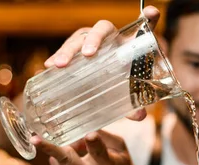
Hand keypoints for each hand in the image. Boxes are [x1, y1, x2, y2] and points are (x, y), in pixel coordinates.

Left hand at [30, 131, 142, 164]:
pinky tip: (79, 161)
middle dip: (49, 148)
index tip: (90, 135)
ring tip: (82, 150)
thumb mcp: (121, 150)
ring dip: (67, 148)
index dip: (94, 142)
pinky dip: (65, 158)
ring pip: (60, 157)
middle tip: (34, 138)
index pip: (99, 152)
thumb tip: (83, 126)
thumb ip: (104, 137)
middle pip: (66, 159)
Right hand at [44, 6, 160, 121]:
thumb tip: (140, 117)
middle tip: (88, 55)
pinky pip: (64, 51)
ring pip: (78, 39)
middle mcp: (107, 38)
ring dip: (67, 50)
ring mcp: (87, 43)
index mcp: (125, 43)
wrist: (102, 86)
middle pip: (100, 30)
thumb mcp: (127, 93)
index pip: (139, 27)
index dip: (147, 18)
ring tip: (58, 65)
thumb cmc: (118, 83)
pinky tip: (46, 68)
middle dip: (93, 40)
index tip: (151, 14)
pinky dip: (55, 57)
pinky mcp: (73, 53)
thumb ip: (135, 102)